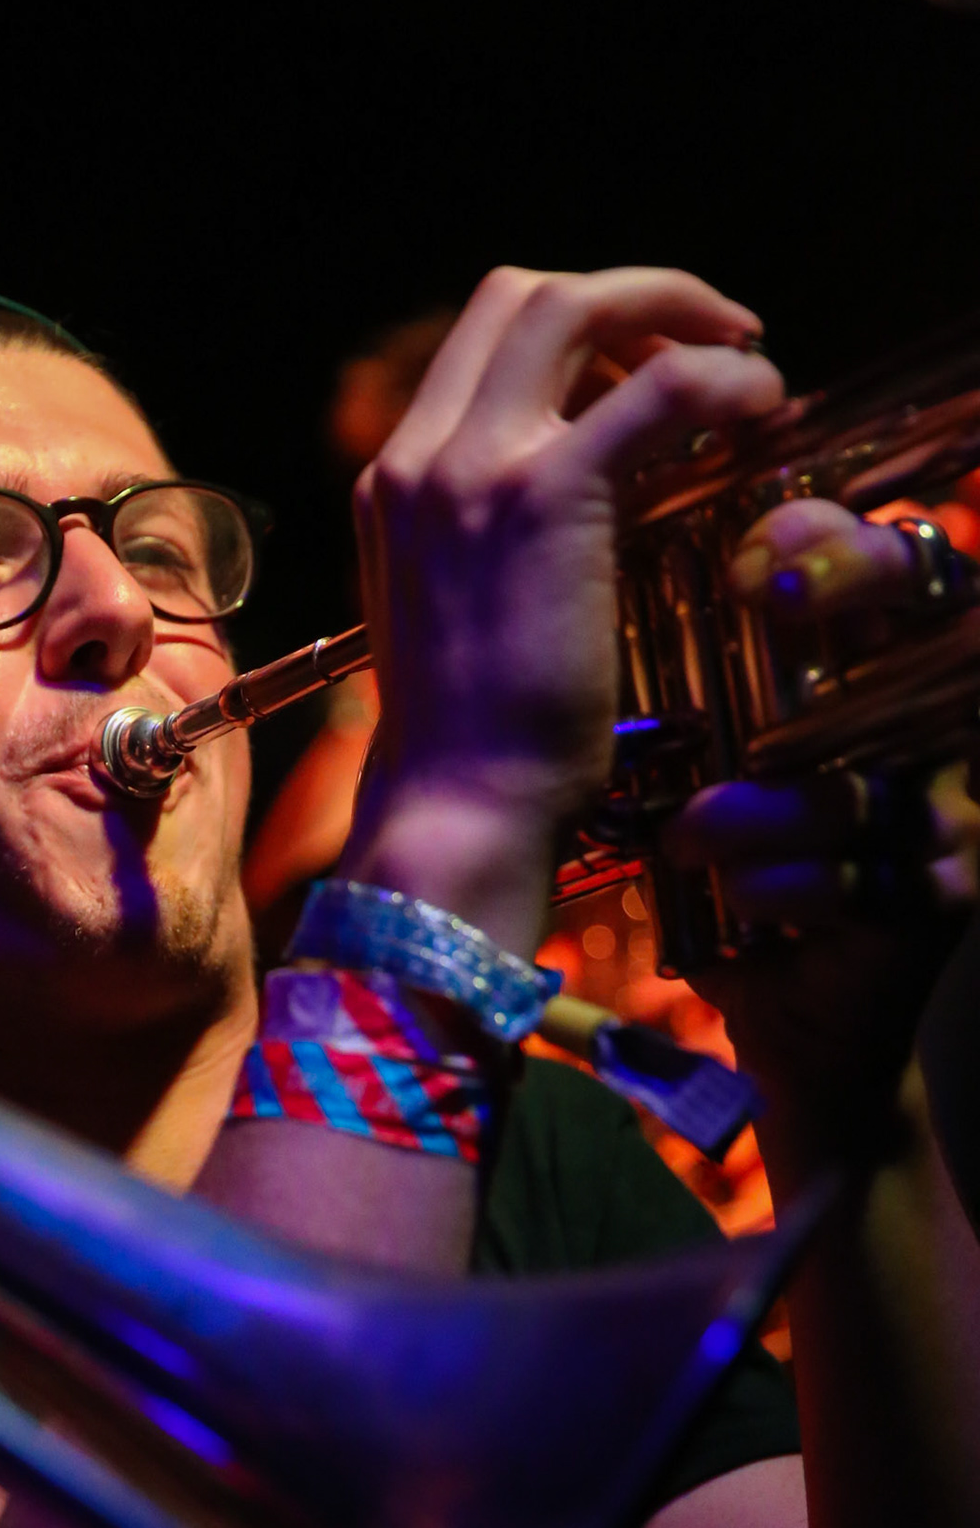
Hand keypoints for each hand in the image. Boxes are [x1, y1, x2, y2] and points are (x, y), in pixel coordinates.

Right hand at [355, 267, 779, 828]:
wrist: (457, 799)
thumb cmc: (471, 735)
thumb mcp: (452, 607)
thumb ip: (488, 533)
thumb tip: (591, 480)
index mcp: (394, 483)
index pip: (480, 343)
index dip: (579, 329)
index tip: (647, 365)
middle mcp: (420, 460)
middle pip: (520, 296)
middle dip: (631, 297)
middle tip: (708, 340)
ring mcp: (472, 470)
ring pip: (572, 307)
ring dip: (676, 313)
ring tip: (741, 367)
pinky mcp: (543, 496)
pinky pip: (659, 386)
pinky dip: (725, 378)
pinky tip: (759, 408)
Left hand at [666, 499, 979, 1155]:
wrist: (765, 992)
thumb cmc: (724, 844)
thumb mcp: (693, 746)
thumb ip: (672, 665)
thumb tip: (584, 566)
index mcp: (885, 670)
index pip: (895, 559)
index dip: (835, 536)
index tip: (747, 543)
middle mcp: (940, 722)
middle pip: (944, 617)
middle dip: (859, 578)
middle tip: (768, 589)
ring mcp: (954, 809)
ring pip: (888, 773)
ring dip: (782, 804)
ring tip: (693, 832)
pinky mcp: (940, 899)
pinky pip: (879, 880)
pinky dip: (797, 884)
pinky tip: (739, 893)